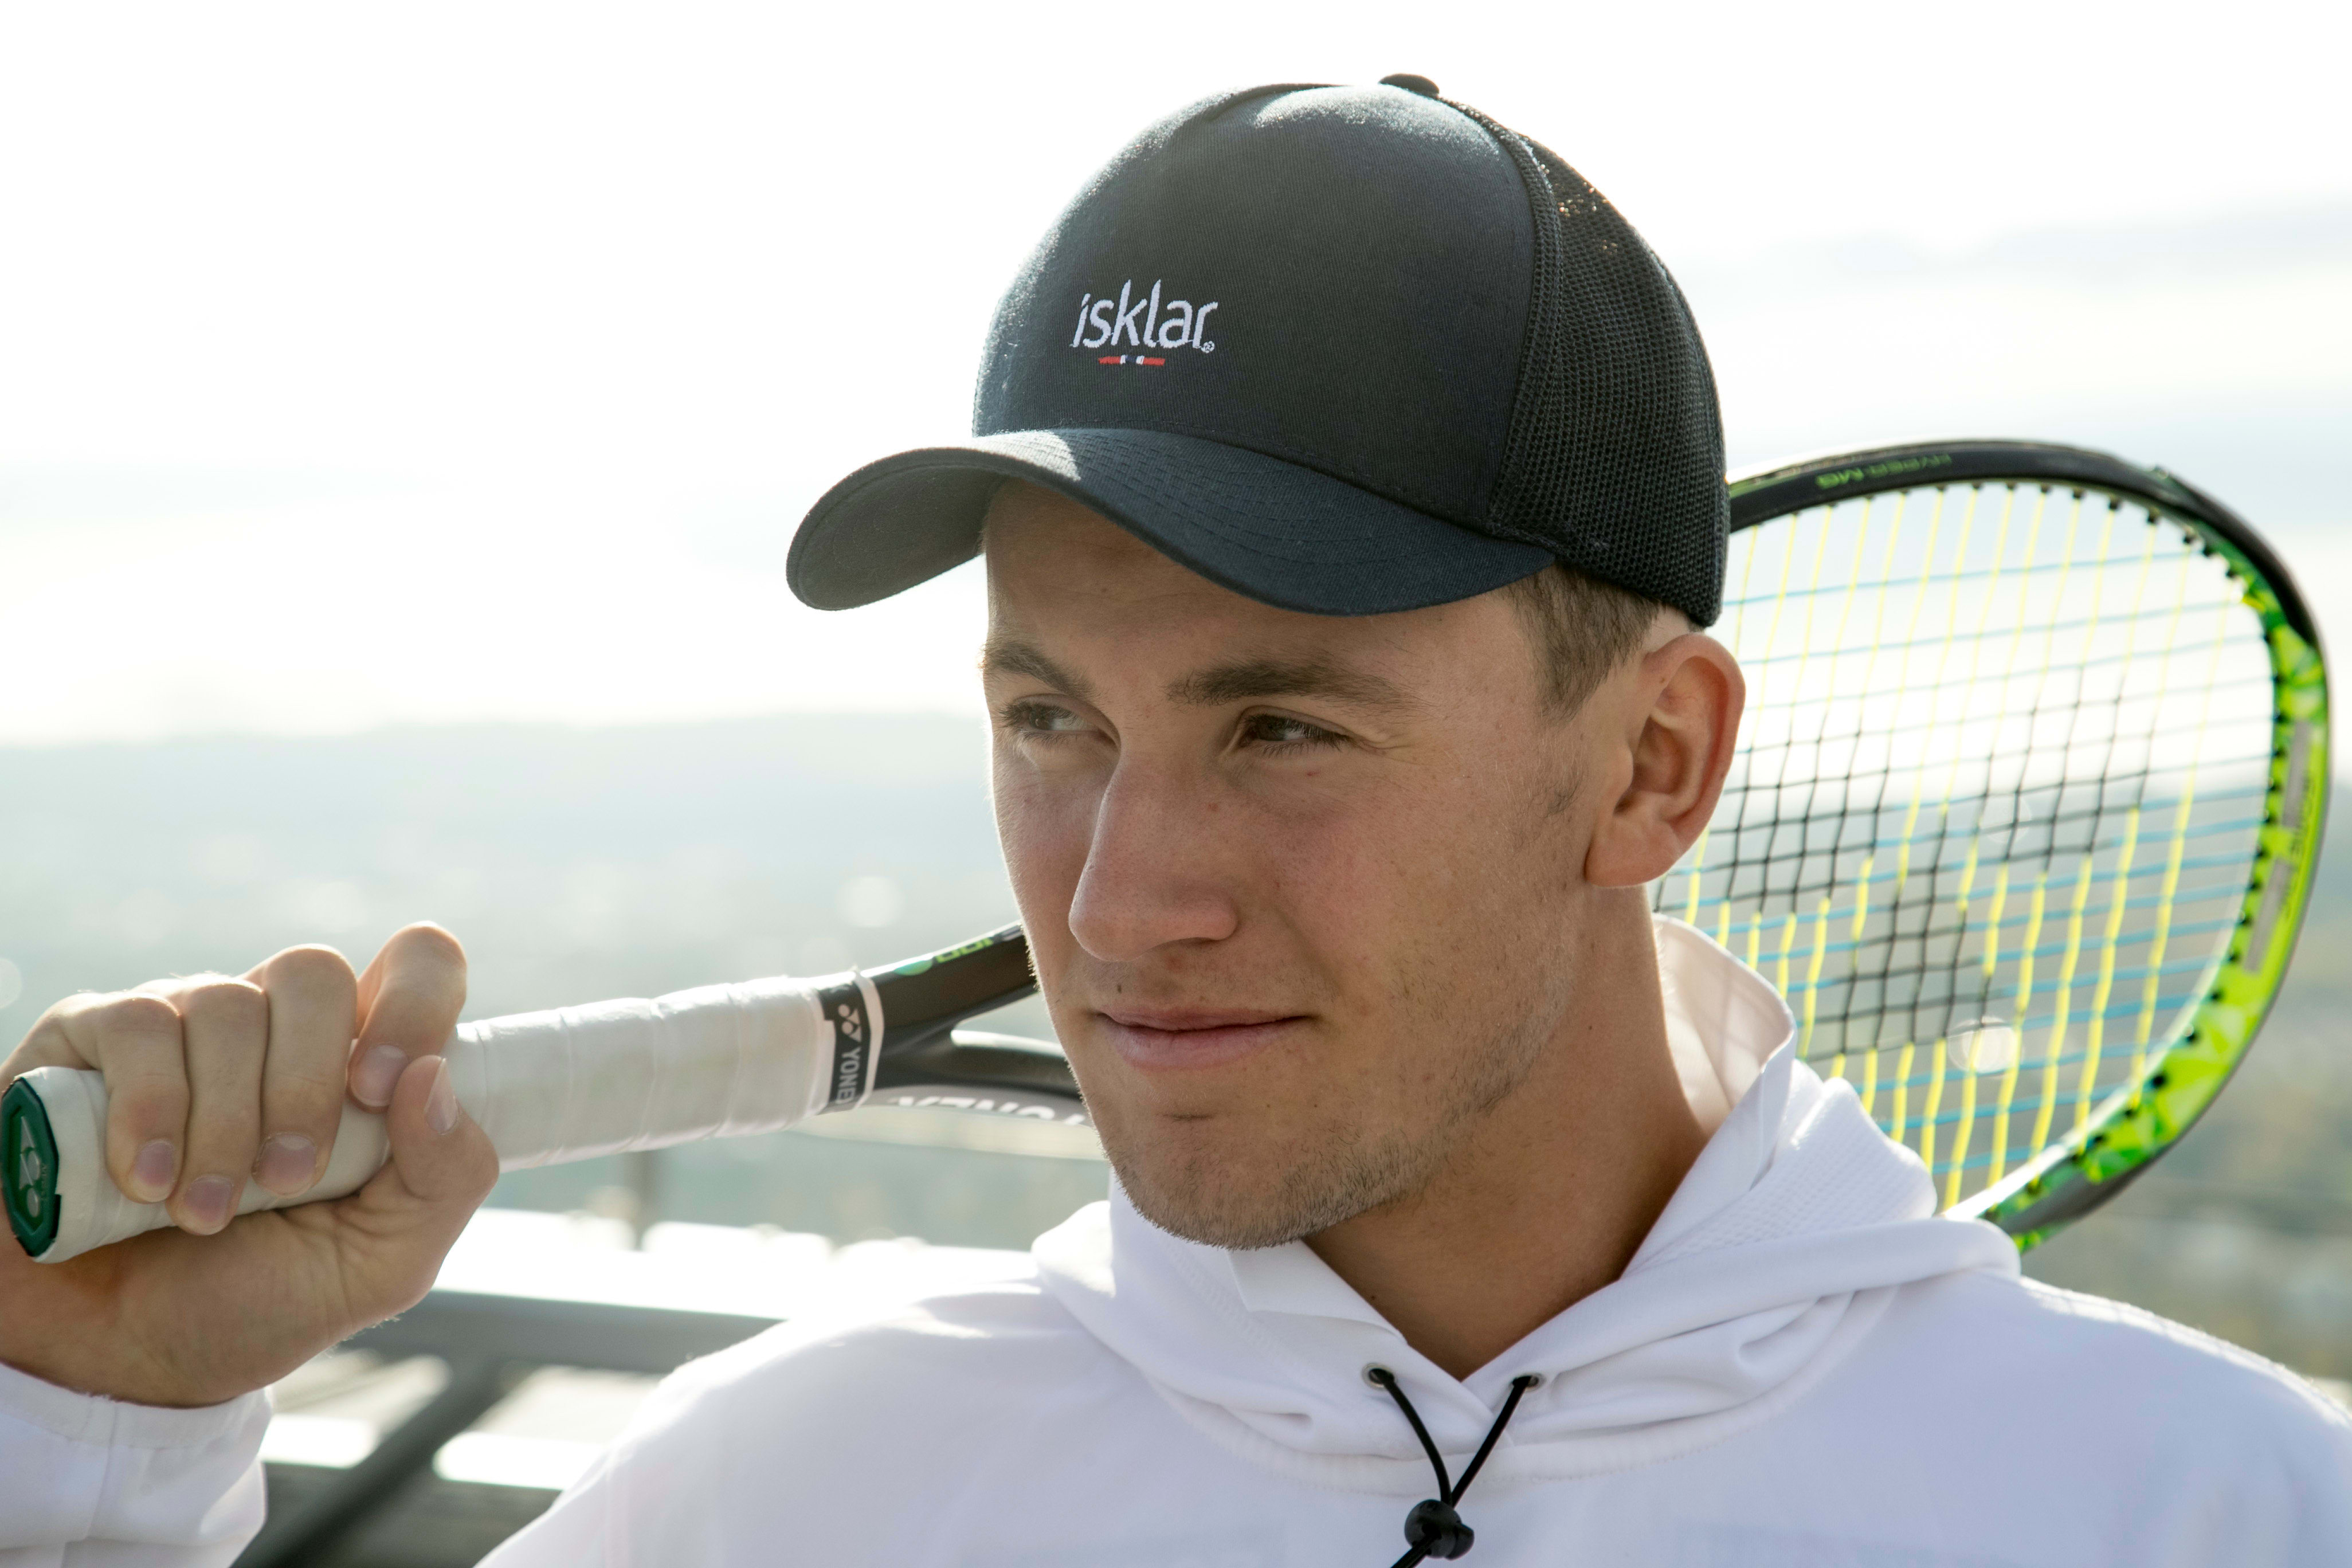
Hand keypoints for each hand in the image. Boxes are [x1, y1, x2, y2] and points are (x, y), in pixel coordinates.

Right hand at [0, 924, 497, 1407]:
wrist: (120, 1363)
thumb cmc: (254, 1303)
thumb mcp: (383, 1262)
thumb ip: (447, 1177)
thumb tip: (433, 1073)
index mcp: (355, 1061)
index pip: (418, 962)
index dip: (415, 1006)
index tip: (381, 1091)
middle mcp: (272, 1027)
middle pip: (314, 972)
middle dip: (305, 1088)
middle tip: (286, 1180)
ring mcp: (182, 1022)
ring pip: (228, 1005)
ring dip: (225, 1126)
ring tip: (208, 1212)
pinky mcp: (89, 1037)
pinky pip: (138, 1026)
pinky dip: (149, 1112)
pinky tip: (143, 1182)